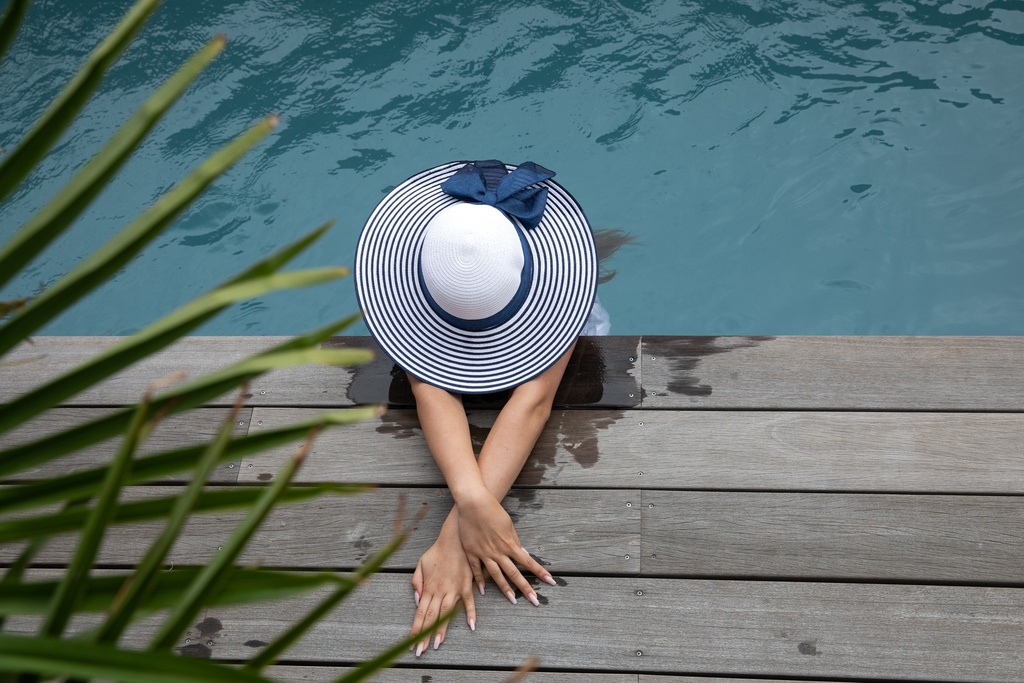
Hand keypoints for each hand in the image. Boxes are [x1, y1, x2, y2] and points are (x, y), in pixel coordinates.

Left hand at [410, 524, 476, 656]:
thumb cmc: (437, 551)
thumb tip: (417, 599)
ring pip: (446, 613)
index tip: (412, 643)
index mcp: (428, 587)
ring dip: (441, 629)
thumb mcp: (421, 564)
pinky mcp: (466, 584)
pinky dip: (470, 613)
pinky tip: (471, 626)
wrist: (454, 538)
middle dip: (424, 635)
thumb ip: (417, 582)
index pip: (420, 613)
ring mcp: (454, 589)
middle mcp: (440, 591)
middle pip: (430, 617)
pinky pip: (468, 602)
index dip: (416, 629)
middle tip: (421, 651)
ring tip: (438, 644)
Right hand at [455, 489, 554, 605]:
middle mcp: (498, 552)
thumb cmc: (493, 511)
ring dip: (506, 589)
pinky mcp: (471, 552)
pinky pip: (476, 570)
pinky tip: (482, 591)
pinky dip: (479, 581)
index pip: (528, 562)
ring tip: (513, 601)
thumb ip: (514, 540)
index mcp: (510, 544)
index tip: (550, 582)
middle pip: (514, 574)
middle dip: (526, 588)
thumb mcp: (508, 524)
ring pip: (496, 575)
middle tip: (535, 601)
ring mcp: (484, 553)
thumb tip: (522, 552)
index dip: (540, 572)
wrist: (473, 503)